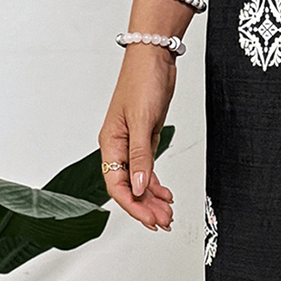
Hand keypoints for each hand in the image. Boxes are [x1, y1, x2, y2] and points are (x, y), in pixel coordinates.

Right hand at [98, 45, 175, 231]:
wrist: (154, 59)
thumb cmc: (142, 82)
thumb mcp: (143, 122)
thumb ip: (141, 157)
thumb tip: (138, 187)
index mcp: (111, 143)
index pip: (117, 186)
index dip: (133, 206)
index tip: (150, 220)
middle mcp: (119, 147)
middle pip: (128, 187)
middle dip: (146, 207)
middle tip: (165, 222)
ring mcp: (133, 144)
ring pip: (139, 181)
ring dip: (153, 199)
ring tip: (169, 214)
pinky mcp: (146, 139)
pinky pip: (148, 170)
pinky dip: (156, 185)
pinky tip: (166, 195)